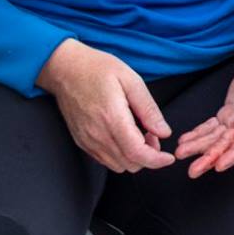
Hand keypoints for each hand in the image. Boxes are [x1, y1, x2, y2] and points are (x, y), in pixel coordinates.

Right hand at [37, 39, 174, 173]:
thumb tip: (164, 132)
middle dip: (148, 156)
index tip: (169, 158)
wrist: (64, 69)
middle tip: (152, 134)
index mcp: (112, 118)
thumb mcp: (131, 80)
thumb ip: (149, 109)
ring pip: (118, 166)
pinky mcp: (81, 141)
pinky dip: (120, 155)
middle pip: (130, 164)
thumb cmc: (97, 69)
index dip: (157, 160)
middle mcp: (97, 135)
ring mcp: (87, 140)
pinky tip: (123, 136)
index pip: (137, 153)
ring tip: (138, 134)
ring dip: (134, 157)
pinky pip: (105, 160)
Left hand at [175, 43, 233, 176]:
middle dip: (211, 158)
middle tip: (193, 170)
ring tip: (181, 154)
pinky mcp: (229, 113)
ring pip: (218, 139)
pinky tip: (185, 141)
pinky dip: (198, 135)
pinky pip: (212, 128)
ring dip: (200, 149)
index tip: (219, 165)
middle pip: (229, 144)